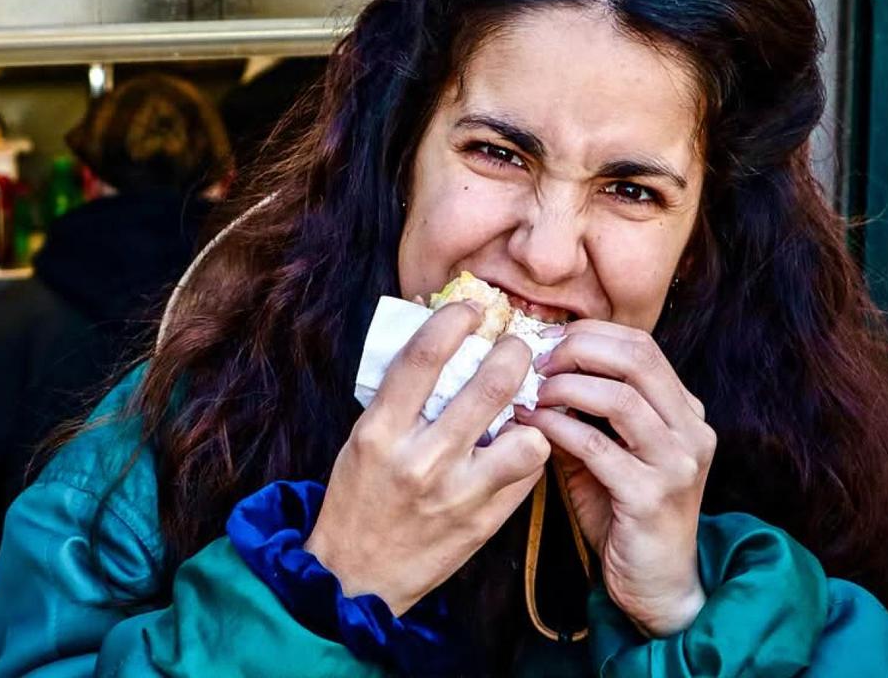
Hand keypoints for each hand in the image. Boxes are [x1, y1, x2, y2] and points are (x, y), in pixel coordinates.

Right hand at [306, 302, 550, 615]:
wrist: (354, 577)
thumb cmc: (360, 496)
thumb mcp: (365, 438)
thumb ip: (402, 396)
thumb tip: (443, 338)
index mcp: (381, 431)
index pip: (425, 355)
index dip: (456, 319)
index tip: (473, 310)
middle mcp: (421, 460)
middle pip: (490, 386)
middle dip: (515, 353)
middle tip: (518, 348)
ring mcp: (457, 495)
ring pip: (526, 436)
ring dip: (533, 411)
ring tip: (525, 403)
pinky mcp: (484, 523)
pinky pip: (529, 474)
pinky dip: (531, 451)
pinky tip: (519, 445)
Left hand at [515, 320, 715, 637]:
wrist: (657, 584)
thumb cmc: (624, 513)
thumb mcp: (607, 452)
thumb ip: (584, 411)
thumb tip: (532, 369)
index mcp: (686, 411)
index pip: (642, 345)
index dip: (590, 334)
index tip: (546, 341)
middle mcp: (692, 430)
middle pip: (637, 359)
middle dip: (578, 350)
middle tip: (536, 361)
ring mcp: (678, 463)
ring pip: (620, 398)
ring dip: (565, 387)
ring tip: (532, 392)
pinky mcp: (651, 497)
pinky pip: (596, 446)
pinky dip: (557, 427)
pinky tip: (532, 424)